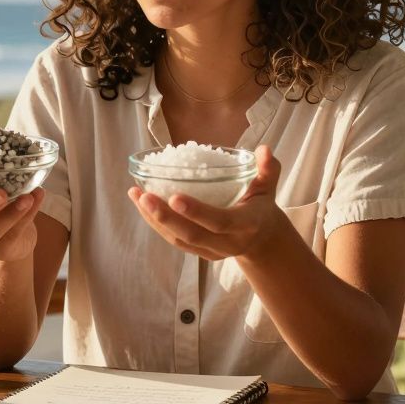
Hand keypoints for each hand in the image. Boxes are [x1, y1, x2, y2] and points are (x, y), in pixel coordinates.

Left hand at [127, 145, 285, 260]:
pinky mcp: (200, 254)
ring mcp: (212, 252)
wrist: (261, 238)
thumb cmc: (261, 204)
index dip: (197, 212)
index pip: (220, 222)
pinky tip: (142, 205)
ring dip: (154, 220)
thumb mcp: (268, 185)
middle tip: (143, 195)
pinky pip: (174, 241)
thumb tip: (264, 149)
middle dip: (164, 217)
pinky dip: (156, 224)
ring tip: (136, 196)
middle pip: (192, 235)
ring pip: (178, 239)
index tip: (174, 197)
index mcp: (246, 225)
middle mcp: (228, 243)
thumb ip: (268, 168)